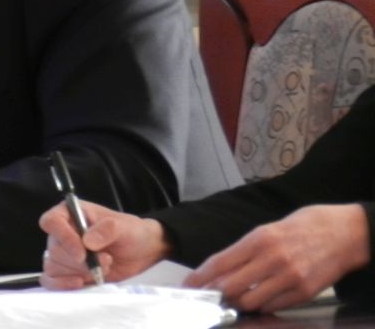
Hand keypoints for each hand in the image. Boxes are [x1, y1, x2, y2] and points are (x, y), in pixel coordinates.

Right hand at [39, 200, 169, 288]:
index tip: (82, 253)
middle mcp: (63, 232)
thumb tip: (87, 241)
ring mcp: (64, 253)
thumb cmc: (130, 233)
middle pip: (55, 249)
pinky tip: (81, 283)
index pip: (52, 222)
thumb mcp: (124, 227)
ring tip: (102, 269)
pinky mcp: (67, 272)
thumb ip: (107, 229)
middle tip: (106, 260)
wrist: (141, 253)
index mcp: (71, 213)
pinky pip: (51, 279)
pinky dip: (62, 284)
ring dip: (79, 272)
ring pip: (54, 266)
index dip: (63, 237)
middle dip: (81, 261)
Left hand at [184, 204, 370, 311]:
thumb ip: (246, 249)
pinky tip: (257, 300)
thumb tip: (222, 267)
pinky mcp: (304, 293)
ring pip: (249, 301)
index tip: (189, 284)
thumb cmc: (303, 227)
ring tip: (232, 300)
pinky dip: (261, 306)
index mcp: (259, 238)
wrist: (343, 233)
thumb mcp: (269, 229)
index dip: (201, 276)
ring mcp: (289, 278)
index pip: (220, 262)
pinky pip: (273, 306)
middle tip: (208, 296)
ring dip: (237, 303)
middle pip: (230, 286)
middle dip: (215, 293)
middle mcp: (272, 259)